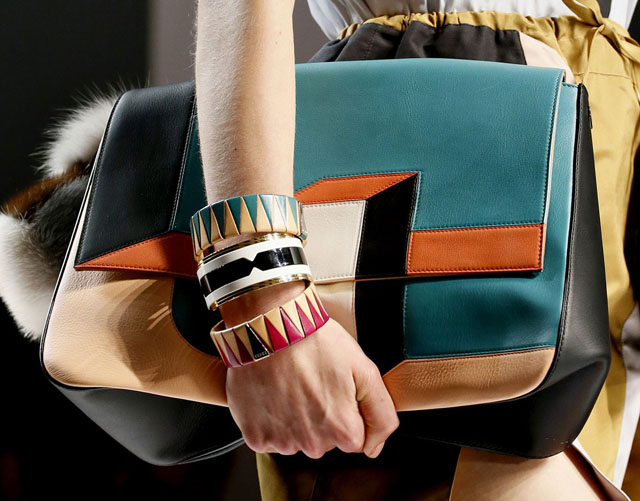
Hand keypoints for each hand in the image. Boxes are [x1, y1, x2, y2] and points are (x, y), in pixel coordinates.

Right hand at [225, 317, 399, 458]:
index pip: (354, 439)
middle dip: (321, 417)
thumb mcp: (364, 370)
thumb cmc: (315, 342)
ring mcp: (281, 442)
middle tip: (311, 382)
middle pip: (324, 441)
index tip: (334, 387)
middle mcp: (312, 444)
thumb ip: (381, 415)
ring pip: (296, 440)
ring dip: (294, 419)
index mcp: (342, 430)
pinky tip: (272, 394)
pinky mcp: (255, 436)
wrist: (268, 328)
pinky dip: (270, 420)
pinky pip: (269, 438)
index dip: (347, 411)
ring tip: (290, 384)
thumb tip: (374, 449)